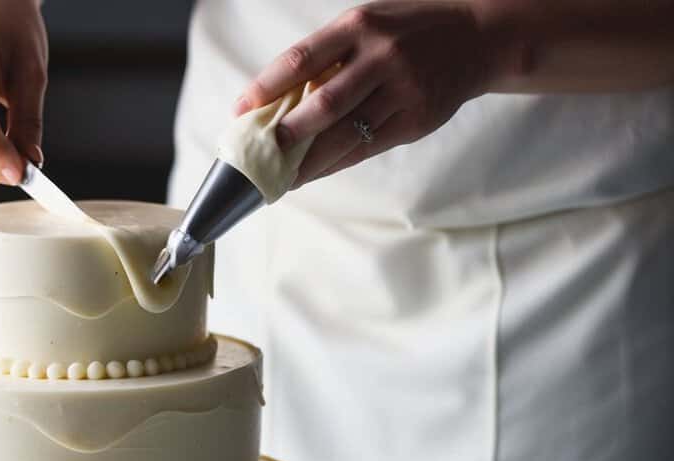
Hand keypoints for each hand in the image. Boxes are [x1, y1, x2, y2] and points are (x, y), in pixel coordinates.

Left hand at [235, 1, 500, 186]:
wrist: (478, 37)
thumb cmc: (406, 32)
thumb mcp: (366, 26)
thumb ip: (327, 57)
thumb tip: (276, 101)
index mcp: (358, 26)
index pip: (301, 60)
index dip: (265, 88)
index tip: (239, 111)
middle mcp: (381, 56)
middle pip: (323, 104)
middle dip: (287, 134)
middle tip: (259, 154)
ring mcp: (402, 89)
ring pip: (345, 135)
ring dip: (306, 162)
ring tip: (278, 178)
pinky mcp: (417, 119)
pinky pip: (367, 149)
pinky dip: (334, 165)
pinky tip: (311, 176)